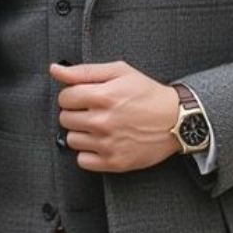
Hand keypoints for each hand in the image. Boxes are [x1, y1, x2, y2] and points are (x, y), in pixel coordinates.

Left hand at [51, 61, 179, 172]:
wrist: (176, 120)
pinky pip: (82, 161)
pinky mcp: (113, 162)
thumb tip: (55, 70)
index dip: (72, 95)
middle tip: (94, 110)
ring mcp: (107, 143)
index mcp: (103, 96)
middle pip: (65, 118)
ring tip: (99, 126)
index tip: (84, 97)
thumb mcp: (119, 72)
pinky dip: (89, 153)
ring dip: (81, 132)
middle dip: (76, 112)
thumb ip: (84, 71)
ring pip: (72, 139)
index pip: (64, 97)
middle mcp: (102, 121)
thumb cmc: (148, 94)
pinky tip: (102, 142)